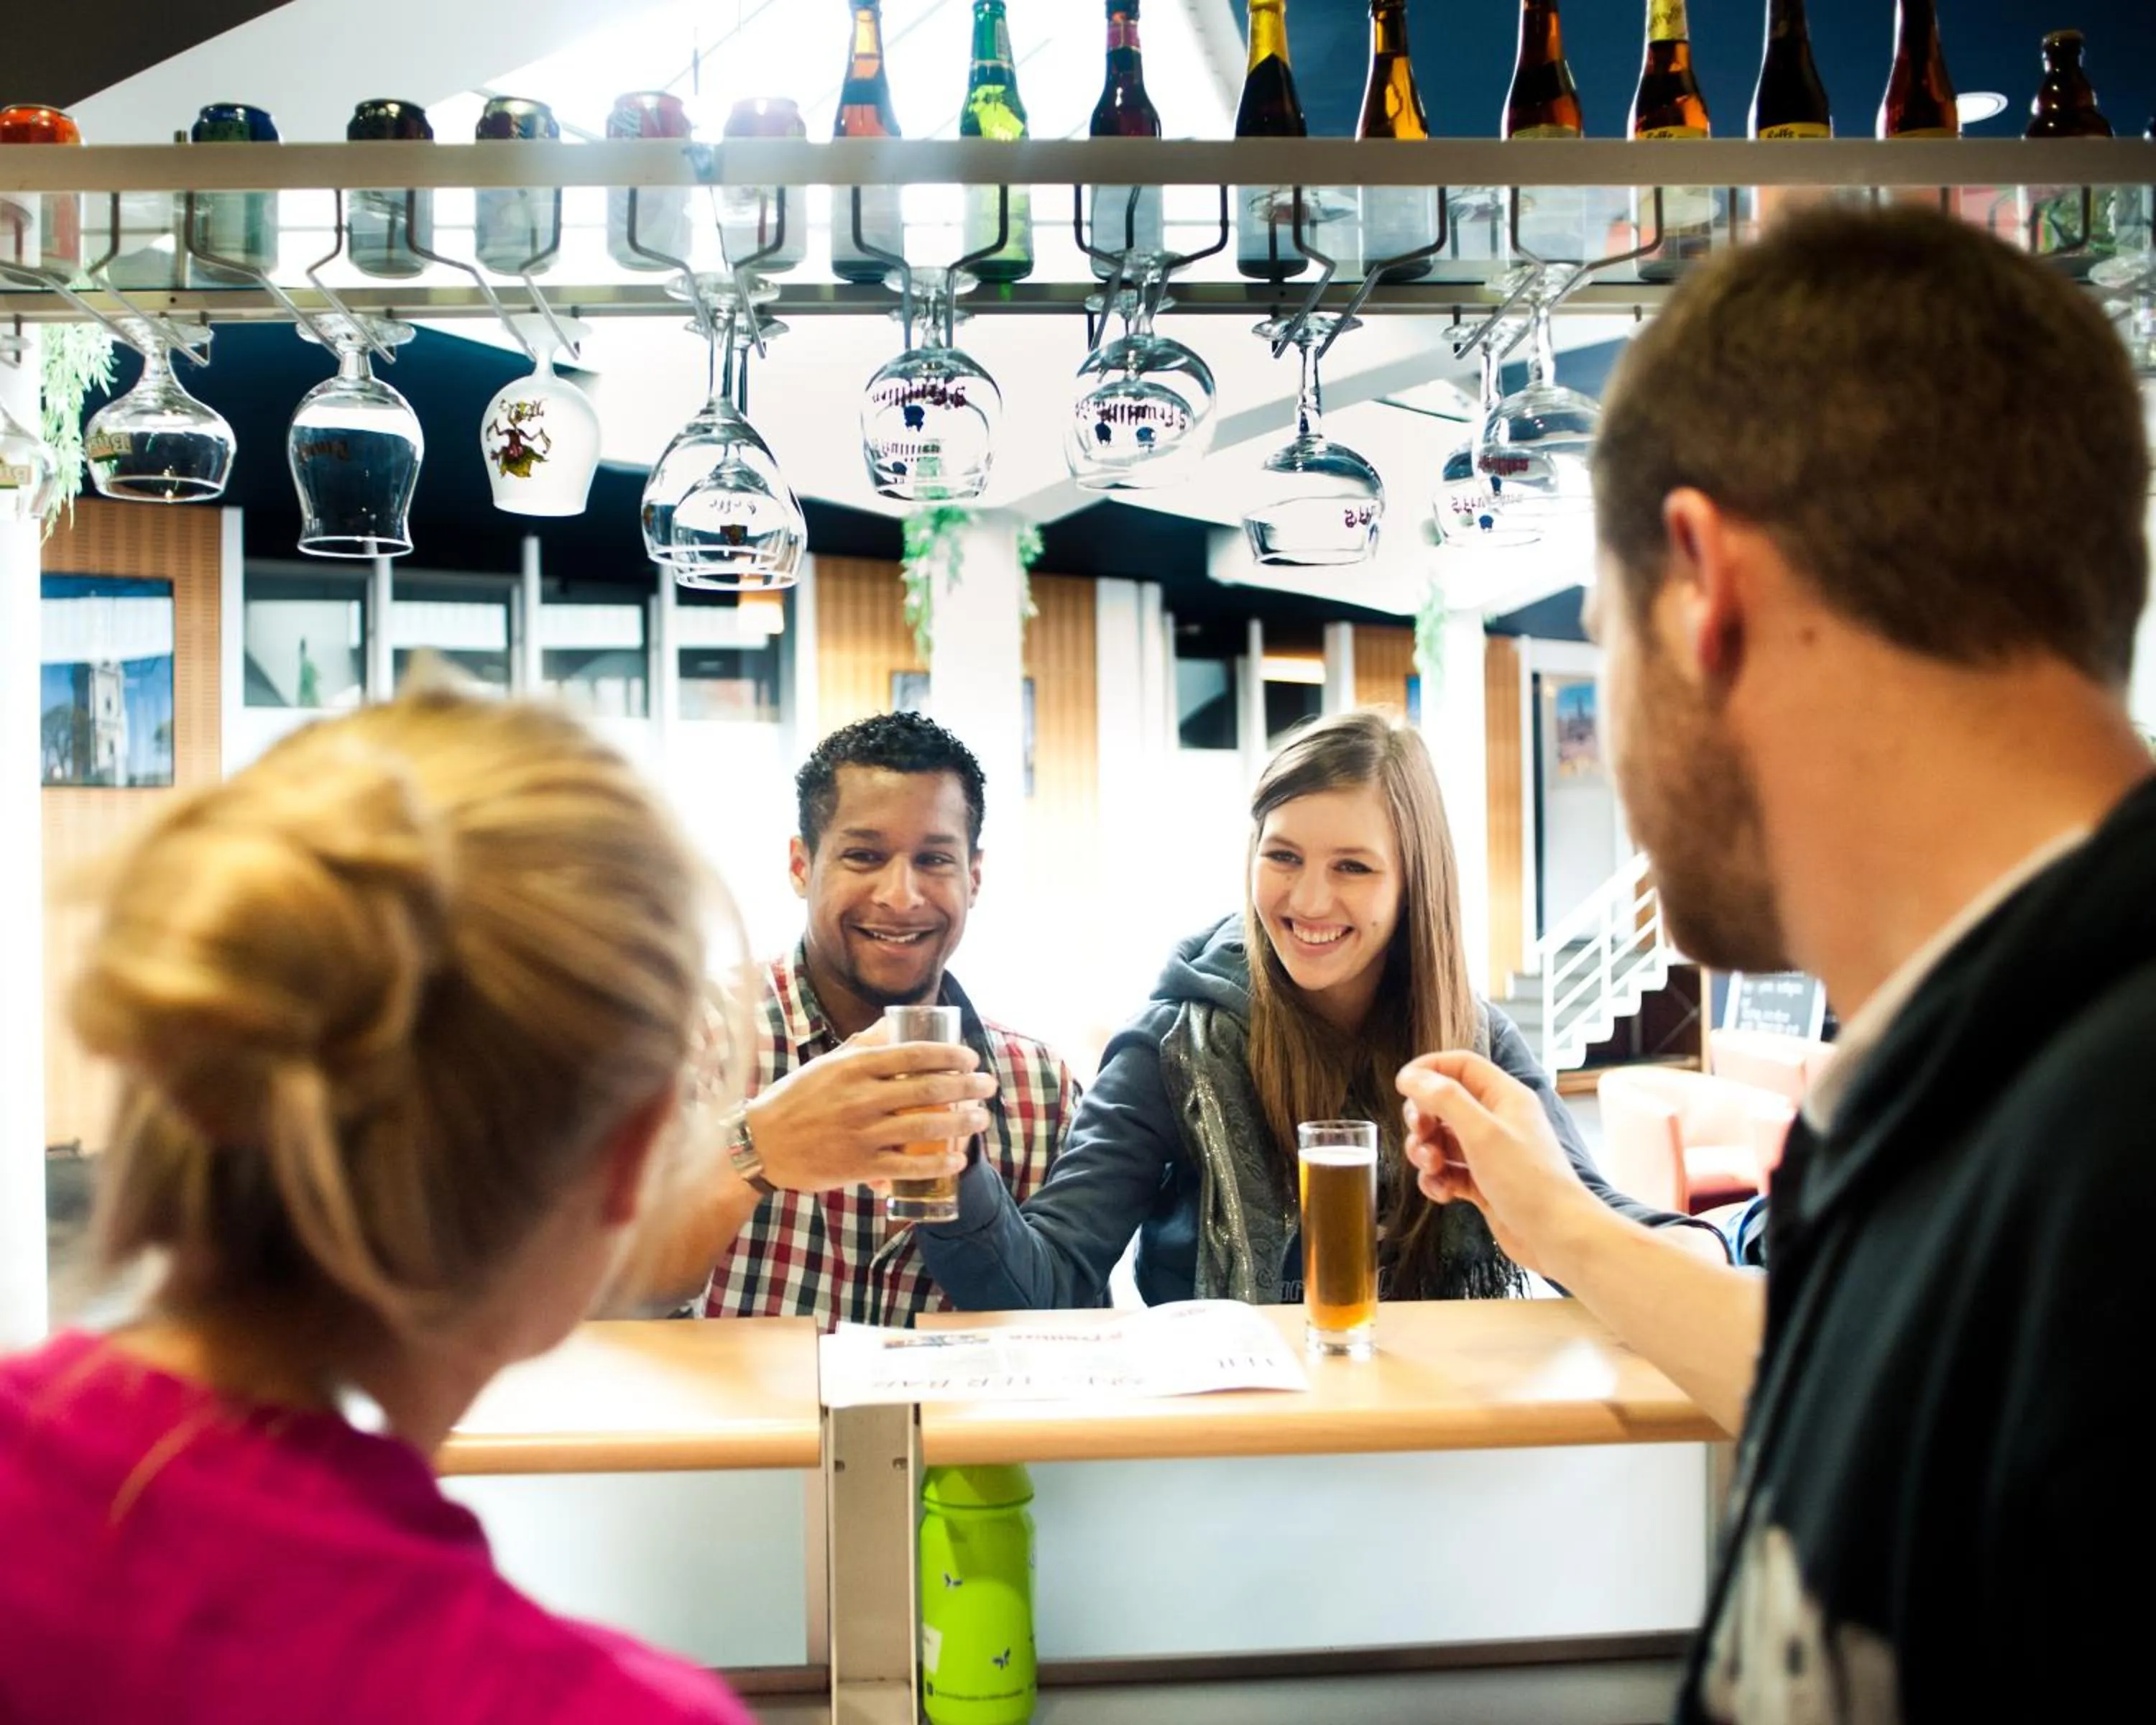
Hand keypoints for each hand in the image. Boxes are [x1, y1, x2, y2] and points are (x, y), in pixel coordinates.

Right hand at [744, 1024, 994, 1194]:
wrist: (761, 1145)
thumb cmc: (795, 1099)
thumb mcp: (826, 1064)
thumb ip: (861, 1045)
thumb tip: (894, 1023)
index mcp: (853, 1067)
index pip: (914, 1054)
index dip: (950, 1054)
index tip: (970, 1057)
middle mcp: (861, 1098)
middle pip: (928, 1089)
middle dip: (967, 1086)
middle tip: (988, 1085)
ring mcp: (862, 1134)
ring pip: (925, 1126)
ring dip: (961, 1123)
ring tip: (981, 1119)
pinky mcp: (860, 1165)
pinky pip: (908, 1166)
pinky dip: (937, 1164)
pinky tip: (957, 1159)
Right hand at [1395, 1049, 1599, 1278]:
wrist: (1558, 1238)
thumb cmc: (1529, 1182)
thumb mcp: (1482, 1132)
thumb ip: (1445, 1099)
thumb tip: (1411, 1076)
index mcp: (1504, 1097)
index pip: (1461, 1065)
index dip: (1429, 1069)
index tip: (1402, 1086)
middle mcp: (1497, 1121)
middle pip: (1444, 1103)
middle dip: (1423, 1119)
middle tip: (1420, 1136)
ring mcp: (1490, 1153)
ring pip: (1441, 1140)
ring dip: (1426, 1153)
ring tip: (1432, 1168)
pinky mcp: (1483, 1183)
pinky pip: (1448, 1171)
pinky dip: (1437, 1180)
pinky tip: (1443, 1193)